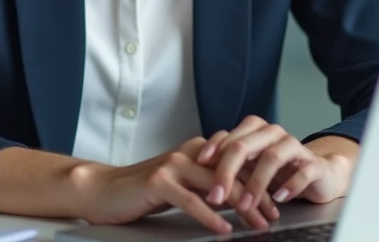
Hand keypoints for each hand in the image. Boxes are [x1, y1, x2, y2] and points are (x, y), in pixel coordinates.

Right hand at [77, 137, 281, 233]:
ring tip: (258, 223)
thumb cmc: (142, 190)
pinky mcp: (159, 182)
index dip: (258, 182)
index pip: (235, 164)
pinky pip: (192, 201)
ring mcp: (173, 165)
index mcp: (196, 151)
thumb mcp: (179, 182)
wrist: (104, 189)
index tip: (274, 202)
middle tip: (273, 215)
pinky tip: (224, 228)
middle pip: (233, 173)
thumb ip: (204, 182)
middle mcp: (188, 153)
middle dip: (257, 195)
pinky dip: (211, 216)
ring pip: (217, 185)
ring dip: (242, 206)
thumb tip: (237, 196)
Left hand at [197, 116, 352, 208]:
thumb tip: (197, 174)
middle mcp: (272, 133)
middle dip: (227, 172)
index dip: (212, 151)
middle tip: (216, 195)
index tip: (198, 167)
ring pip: (271, 158)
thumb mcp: (249, 166)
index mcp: (254, 130)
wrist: (317, 173)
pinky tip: (280, 199)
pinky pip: (301, 172)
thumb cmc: (278, 169)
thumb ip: (228, 165)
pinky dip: (290, 186)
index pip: (229, 137)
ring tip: (245, 205)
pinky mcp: (312, 163)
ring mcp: (293, 146)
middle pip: (244, 146)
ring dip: (255, 184)